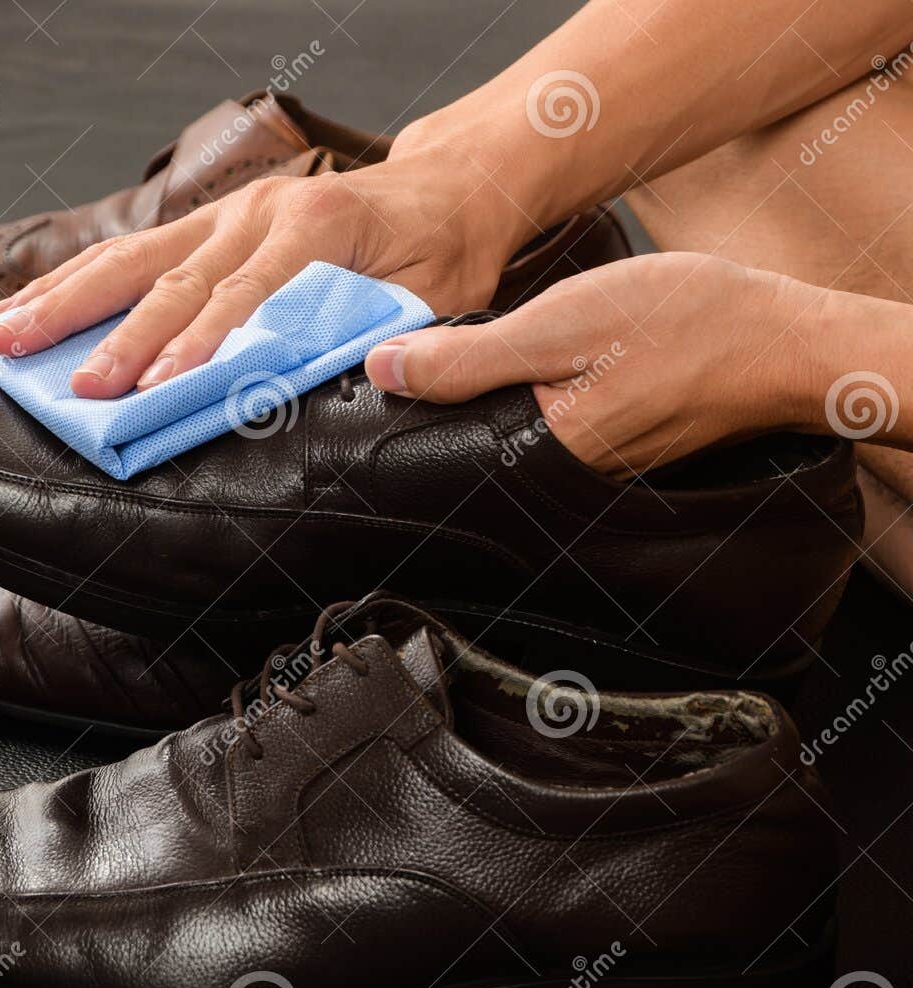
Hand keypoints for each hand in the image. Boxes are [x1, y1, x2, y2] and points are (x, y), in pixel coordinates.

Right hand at [0, 145, 530, 397]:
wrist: (446, 186)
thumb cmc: (442, 248)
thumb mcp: (434, 295)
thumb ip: (382, 331)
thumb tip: (336, 380)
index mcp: (316, 227)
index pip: (242, 298)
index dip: (193, 347)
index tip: (149, 390)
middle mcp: (259, 212)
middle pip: (171, 277)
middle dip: (115, 335)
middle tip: (73, 385)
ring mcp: (226, 212)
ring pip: (131, 258)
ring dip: (66, 301)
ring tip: (6, 337)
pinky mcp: (208, 220)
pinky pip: (128, 251)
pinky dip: (73, 280)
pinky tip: (24, 306)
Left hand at [363, 252, 822, 478]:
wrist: (786, 343)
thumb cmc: (687, 325)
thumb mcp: (560, 325)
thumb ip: (467, 358)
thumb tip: (382, 369)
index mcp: (534, 457)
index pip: (438, 440)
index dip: (412, 396)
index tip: (398, 357)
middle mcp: (554, 481)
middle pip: (470, 438)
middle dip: (452, 395)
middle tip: (458, 344)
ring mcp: (584, 469)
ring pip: (508, 428)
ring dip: (492, 391)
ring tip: (498, 347)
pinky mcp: (607, 451)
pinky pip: (547, 424)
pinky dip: (537, 391)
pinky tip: (546, 360)